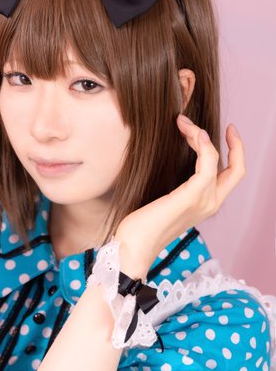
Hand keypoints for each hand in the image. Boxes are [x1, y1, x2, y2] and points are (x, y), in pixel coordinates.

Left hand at [115, 115, 245, 277]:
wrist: (133, 247)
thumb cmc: (141, 226)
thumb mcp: (163, 202)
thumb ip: (174, 187)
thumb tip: (169, 165)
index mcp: (205, 204)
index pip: (230, 175)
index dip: (232, 152)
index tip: (215, 132)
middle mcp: (210, 203)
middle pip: (238, 169)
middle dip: (235, 144)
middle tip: (217, 125)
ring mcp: (203, 202)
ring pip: (217, 159)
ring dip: (201, 136)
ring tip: (182, 123)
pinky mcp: (190, 197)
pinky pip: (207, 165)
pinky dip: (203, 146)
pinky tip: (193, 133)